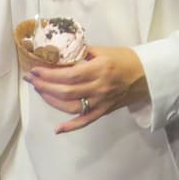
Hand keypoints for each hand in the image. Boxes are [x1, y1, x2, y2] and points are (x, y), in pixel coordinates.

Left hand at [26, 45, 149, 133]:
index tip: (36, 69)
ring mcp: (101, 102)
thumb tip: (61, 52)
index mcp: (99, 69)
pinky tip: (58, 129)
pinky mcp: (103, 111)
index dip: (50, 73)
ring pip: (71, 106)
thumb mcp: (104, 50)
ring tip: (40, 91)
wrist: (147, 75)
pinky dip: (71, 127)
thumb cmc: (125, 59)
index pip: (69, 74)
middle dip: (45, 85)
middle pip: (66, 90)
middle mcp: (99, 87)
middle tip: (31, 79)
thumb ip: (83, 52)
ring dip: (52, 100)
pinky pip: (85, 121)